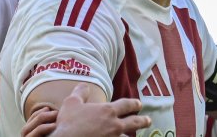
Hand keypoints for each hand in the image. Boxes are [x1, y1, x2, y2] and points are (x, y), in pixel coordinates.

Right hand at [26, 83, 150, 136]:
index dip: (134, 104)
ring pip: (128, 136)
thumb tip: (83, 85)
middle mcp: (114, 125)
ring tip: (134, 135)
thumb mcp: (71, 102)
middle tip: (148, 120)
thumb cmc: (68, 123)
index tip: (139, 104)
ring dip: (131, 134)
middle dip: (143, 121)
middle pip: (134, 122)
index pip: (127, 105)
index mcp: (108, 111)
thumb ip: (80, 92)